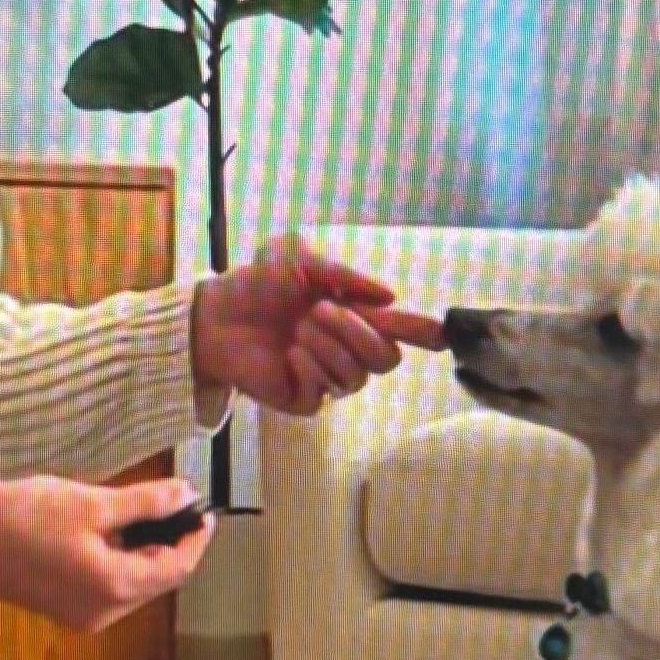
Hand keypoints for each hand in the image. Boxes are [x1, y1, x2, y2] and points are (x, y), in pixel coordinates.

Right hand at [0, 475, 215, 632]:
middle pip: (157, 580)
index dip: (195, 538)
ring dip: (145, 551)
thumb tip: (183, 495)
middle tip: (176, 504)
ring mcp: (82, 615)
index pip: (176, 568)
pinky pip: (109, 587)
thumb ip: (144, 503)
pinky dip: (120, 560)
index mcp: (113, 588)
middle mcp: (102, 613)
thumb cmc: (19, 518)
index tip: (203, 509)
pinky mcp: (64, 608)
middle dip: (171, 543)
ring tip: (145, 511)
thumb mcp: (90, 503)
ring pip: (134, 584)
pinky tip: (113, 530)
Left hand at [190, 236, 448, 416]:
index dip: (425, 333)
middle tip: (319, 312)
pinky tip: (289, 355)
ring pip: (357, 377)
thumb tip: (388, 296)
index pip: (399, 331)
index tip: (443, 333)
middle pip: (387, 360)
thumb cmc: (257, 285)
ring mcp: (325, 376)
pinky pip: (324, 392)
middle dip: (358, 334)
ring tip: (298, 330)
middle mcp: (345, 349)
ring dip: (328, 346)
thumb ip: (345, 276)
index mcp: (352, 316)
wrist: (215, 314)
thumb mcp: (300, 261)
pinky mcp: (303, 398)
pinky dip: (309, 367)